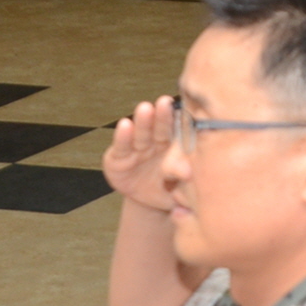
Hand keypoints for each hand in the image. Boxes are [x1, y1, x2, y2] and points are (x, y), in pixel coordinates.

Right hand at [102, 96, 179, 211]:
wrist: (150, 203)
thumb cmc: (171, 190)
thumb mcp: (179, 188)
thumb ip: (182, 178)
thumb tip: (187, 173)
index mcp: (177, 145)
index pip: (180, 131)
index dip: (183, 120)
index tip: (187, 109)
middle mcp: (157, 142)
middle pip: (160, 127)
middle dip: (162, 115)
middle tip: (165, 102)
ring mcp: (137, 149)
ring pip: (141, 133)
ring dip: (143, 121)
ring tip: (145, 109)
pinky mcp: (117, 158)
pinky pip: (121, 147)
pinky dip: (123, 136)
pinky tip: (125, 124)